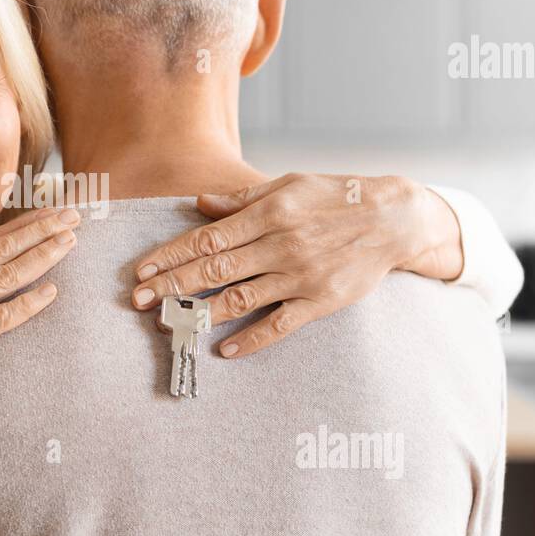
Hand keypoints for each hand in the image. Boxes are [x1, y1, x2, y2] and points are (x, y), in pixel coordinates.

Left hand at [130, 173, 458, 357]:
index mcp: (268, 213)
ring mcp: (299, 275)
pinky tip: (223, 349)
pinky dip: (250, 339)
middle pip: (215, 269)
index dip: (171, 255)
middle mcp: (280, 244)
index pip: (207, 237)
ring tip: (169, 325)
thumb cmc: (337, 197)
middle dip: (173, 286)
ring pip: (240, 298)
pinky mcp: (320, 301)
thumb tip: (199, 203)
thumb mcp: (289, 185)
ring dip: (200, 313)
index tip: (142, 270)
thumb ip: (242, 198)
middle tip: (139, 302)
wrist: (395, 219)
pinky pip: (279, 324)